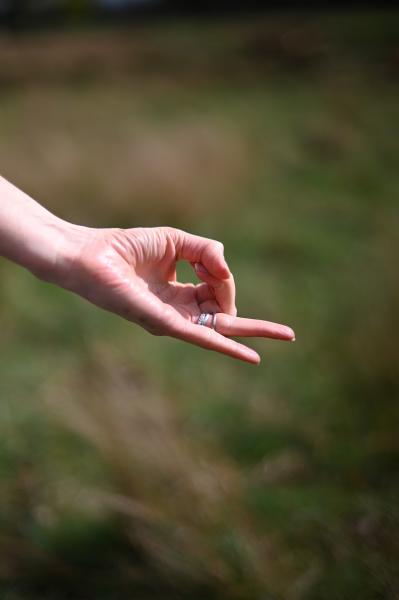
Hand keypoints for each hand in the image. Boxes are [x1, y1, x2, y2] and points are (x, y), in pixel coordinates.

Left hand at [59, 226, 294, 363]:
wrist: (88, 254)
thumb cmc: (125, 246)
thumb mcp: (177, 241)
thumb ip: (207, 251)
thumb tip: (227, 270)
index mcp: (180, 294)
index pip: (218, 293)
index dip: (225, 279)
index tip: (210, 261)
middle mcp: (179, 312)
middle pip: (226, 320)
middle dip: (257, 327)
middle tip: (290, 335)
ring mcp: (172, 320)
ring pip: (221, 332)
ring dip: (252, 332)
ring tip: (285, 335)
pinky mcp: (163, 322)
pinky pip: (201, 337)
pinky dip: (226, 347)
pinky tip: (250, 356)